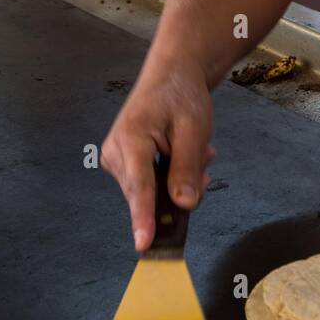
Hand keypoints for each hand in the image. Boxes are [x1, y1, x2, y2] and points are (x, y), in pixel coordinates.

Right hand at [101, 63, 215, 251]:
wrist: (171, 74)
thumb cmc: (181, 95)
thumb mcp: (194, 129)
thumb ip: (187, 168)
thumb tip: (184, 204)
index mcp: (131, 138)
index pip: (140, 187)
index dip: (143, 218)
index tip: (144, 244)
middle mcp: (115, 152)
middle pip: (148, 193)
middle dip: (180, 185)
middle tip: (204, 158)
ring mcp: (116, 159)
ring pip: (151, 191)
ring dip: (179, 177)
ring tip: (197, 150)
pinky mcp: (123, 163)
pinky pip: (150, 183)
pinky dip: (172, 174)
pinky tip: (187, 154)